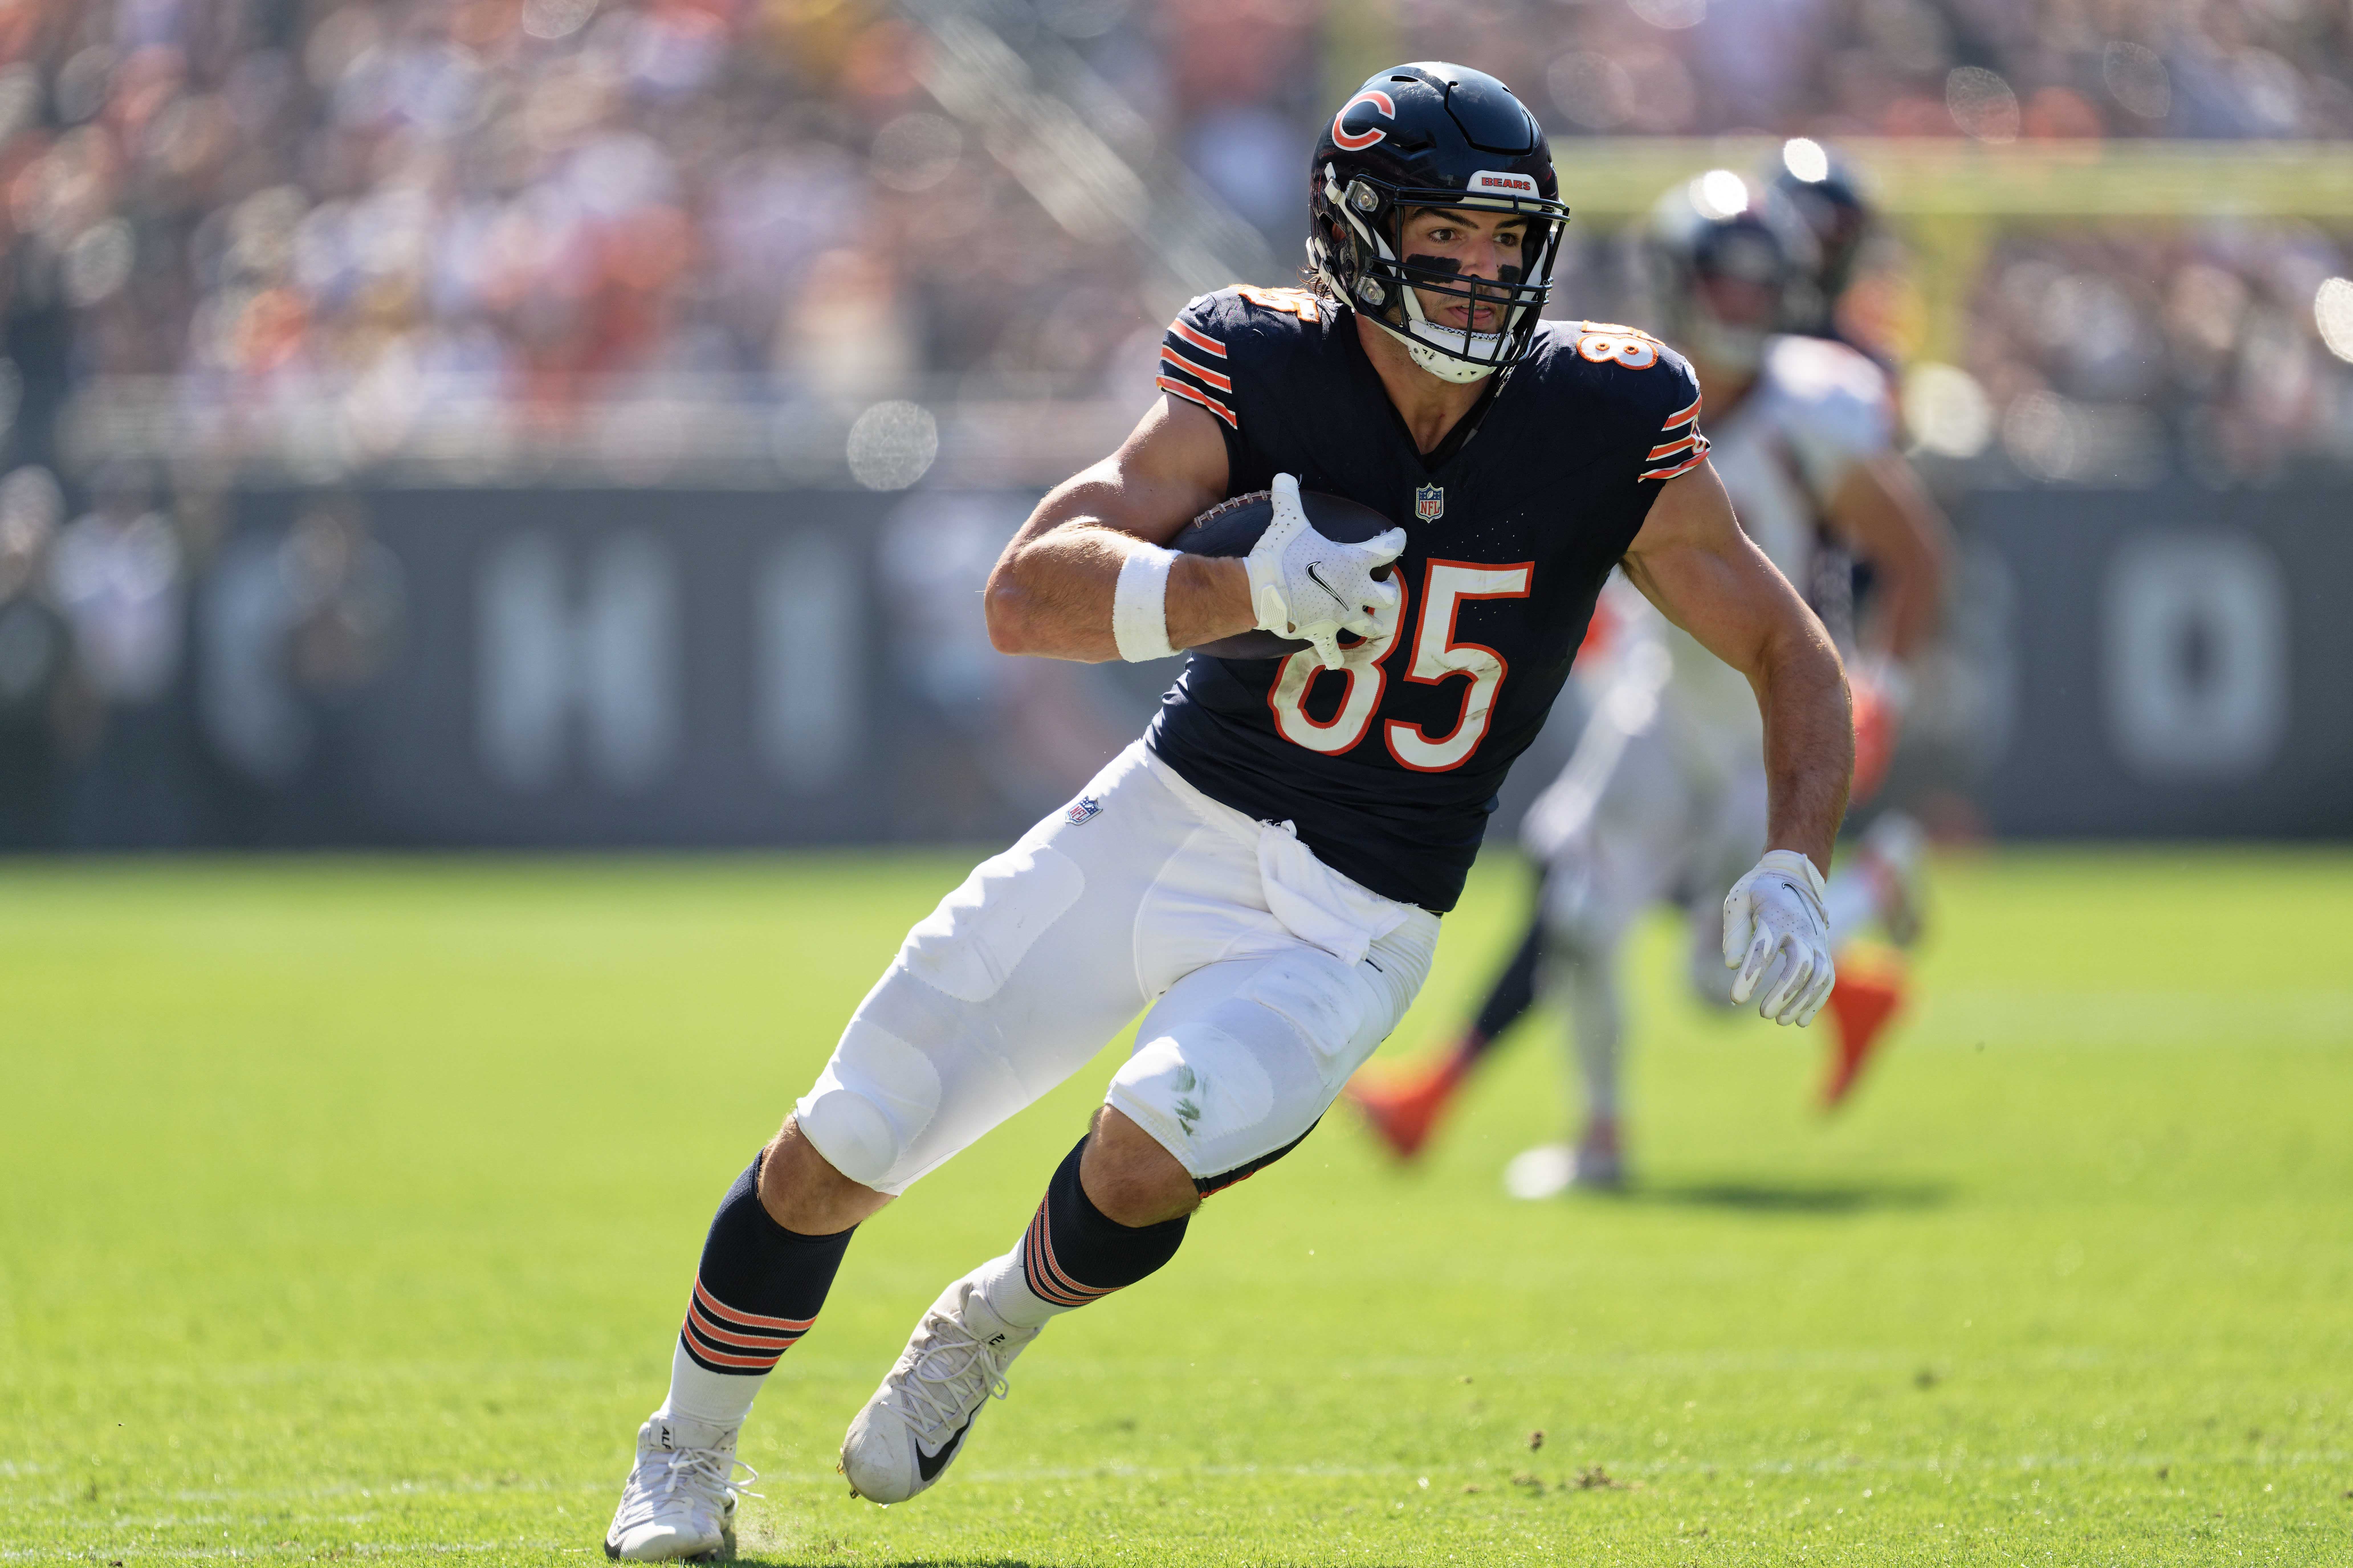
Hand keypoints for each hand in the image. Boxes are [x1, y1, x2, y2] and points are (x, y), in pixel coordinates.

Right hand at [1243, 473, 1405, 669]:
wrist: (1265, 589)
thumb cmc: (1282, 553)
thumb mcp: (1288, 520)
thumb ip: (1288, 498)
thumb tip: (1281, 476)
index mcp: (1354, 562)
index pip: (1387, 548)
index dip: (1396, 540)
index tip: (1399, 536)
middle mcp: (1355, 592)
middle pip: (1389, 596)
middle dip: (1390, 593)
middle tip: (1387, 589)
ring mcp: (1342, 616)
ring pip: (1370, 626)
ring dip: (1374, 626)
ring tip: (1378, 626)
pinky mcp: (1323, 634)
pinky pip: (1332, 652)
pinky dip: (1333, 658)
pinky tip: (1336, 663)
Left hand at [1722, 850, 1834, 1025]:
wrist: (1793, 875)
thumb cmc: (1759, 891)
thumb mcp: (1738, 899)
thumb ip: (1733, 930)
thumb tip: (1732, 964)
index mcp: (1776, 915)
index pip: (1764, 947)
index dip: (1751, 974)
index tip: (1736, 999)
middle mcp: (1801, 930)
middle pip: (1800, 966)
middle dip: (1783, 993)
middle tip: (1763, 1013)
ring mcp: (1817, 941)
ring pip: (1819, 976)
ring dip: (1802, 1002)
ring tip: (1780, 1020)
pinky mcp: (1824, 951)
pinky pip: (1827, 979)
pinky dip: (1816, 1001)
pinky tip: (1800, 1021)